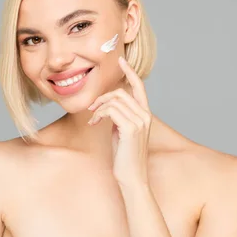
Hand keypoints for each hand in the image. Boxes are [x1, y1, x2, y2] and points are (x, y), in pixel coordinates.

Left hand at [87, 56, 151, 187]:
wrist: (131, 177)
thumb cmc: (124, 156)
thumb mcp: (121, 132)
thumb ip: (119, 117)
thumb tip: (108, 106)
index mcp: (145, 114)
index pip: (139, 87)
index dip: (130, 72)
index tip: (121, 60)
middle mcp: (145, 115)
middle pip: (121, 92)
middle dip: (103, 97)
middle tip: (92, 108)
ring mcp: (140, 121)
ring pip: (114, 101)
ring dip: (98, 108)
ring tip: (93, 120)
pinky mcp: (131, 128)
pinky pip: (110, 111)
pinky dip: (98, 115)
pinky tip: (94, 124)